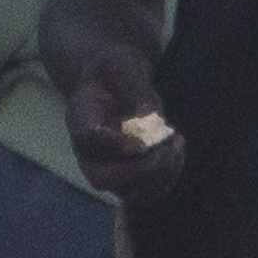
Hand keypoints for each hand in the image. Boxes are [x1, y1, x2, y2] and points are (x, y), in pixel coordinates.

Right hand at [62, 46, 183, 206]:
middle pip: (102, 178)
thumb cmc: (114, 70)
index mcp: (81, 117)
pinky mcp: (127, 174)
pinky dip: (167, 178)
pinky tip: (177, 150)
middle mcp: (88, 148)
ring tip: (176, 145)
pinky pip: (146, 191)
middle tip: (167, 148)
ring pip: (127, 192)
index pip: (88, 139)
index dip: (115, 142)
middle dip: (141, 170)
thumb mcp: (122, 64)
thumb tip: (150, 116)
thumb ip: (134, 87)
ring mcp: (106, 165)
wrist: (112, 82)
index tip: (142, 132)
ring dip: (160, 176)